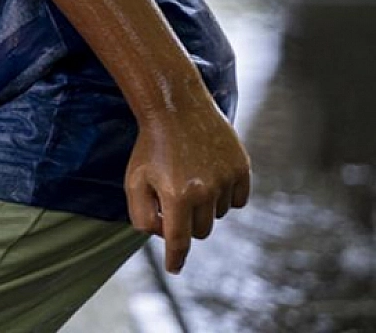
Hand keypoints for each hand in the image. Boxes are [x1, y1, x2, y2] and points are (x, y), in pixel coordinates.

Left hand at [125, 108, 250, 273]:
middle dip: (187, 223)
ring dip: (206, 207)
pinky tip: (210, 176)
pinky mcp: (242, 168)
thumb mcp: (134, 181)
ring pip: (220, 215)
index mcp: (176, 195)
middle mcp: (205, 190)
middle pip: (201, 231)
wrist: (175, 107)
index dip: (176, 259)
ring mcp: (227, 178)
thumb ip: (143, 215)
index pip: (179, 241)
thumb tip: (163, 237)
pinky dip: (226, 196)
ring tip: (190, 179)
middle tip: (175, 200)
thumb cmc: (151, 147)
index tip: (174, 269)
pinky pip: (239, 200)